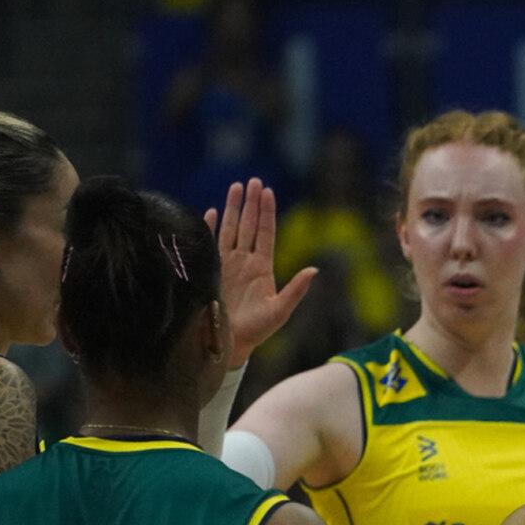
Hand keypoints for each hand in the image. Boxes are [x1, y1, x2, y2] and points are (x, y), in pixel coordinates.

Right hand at [209, 178, 318, 367]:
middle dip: (251, 203)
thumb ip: (296, 290)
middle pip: (249, 225)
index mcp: (262, 268)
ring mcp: (227, 264)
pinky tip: (210, 212)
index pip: (265, 233)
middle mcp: (245, 262)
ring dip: (233, 208)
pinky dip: (209, 228)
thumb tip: (314, 270)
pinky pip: (210, 244)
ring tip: (236, 187)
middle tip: (253, 181)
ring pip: (230, 229)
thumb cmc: (257, 331)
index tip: (268, 192)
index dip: (267, 212)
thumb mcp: (280, 311)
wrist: (230, 344)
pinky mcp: (211, 270)